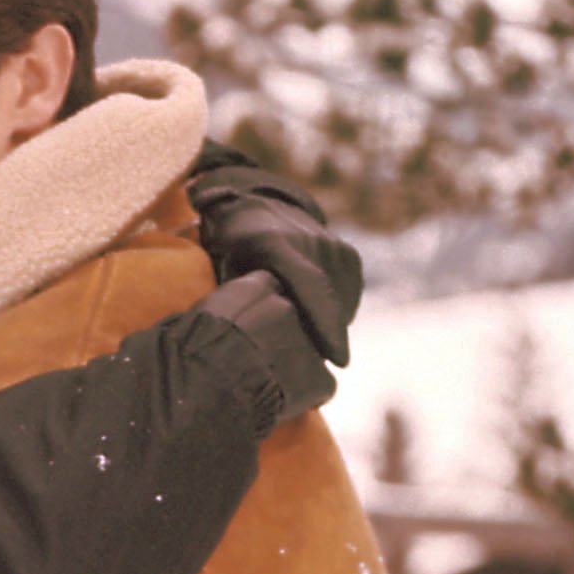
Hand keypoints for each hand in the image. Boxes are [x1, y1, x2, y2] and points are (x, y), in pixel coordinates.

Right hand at [194, 271, 336, 430]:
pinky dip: (306, 397)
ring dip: (290, 366)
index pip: (266, 288)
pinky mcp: (319, 376)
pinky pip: (320, 386)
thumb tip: (216, 316)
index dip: (257, 312)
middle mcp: (285, 306)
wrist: (205, 394)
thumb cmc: (186, 359)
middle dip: (277, 338)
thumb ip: (217, 310)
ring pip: (305, 352)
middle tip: (252, 363)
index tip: (244, 329)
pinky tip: (281, 407)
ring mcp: (306, 341)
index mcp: (252, 288)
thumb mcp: (192, 319)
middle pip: (289, 319)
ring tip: (262, 389)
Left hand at [196, 193, 357, 361]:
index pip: (311, 286)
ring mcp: (332, 245)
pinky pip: (349, 293)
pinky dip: (337, 312)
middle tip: (309, 368)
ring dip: (330, 326)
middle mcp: (311, 241)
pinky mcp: (346, 253)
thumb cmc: (230, 248)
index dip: (327, 324)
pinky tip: (317, 322)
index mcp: (275, 244)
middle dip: (326, 339)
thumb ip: (239, 298)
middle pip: (330, 302)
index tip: (340, 360)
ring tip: (307, 343)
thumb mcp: (224, 269)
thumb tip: (246, 340)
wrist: (256, 205)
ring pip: (342, 302)